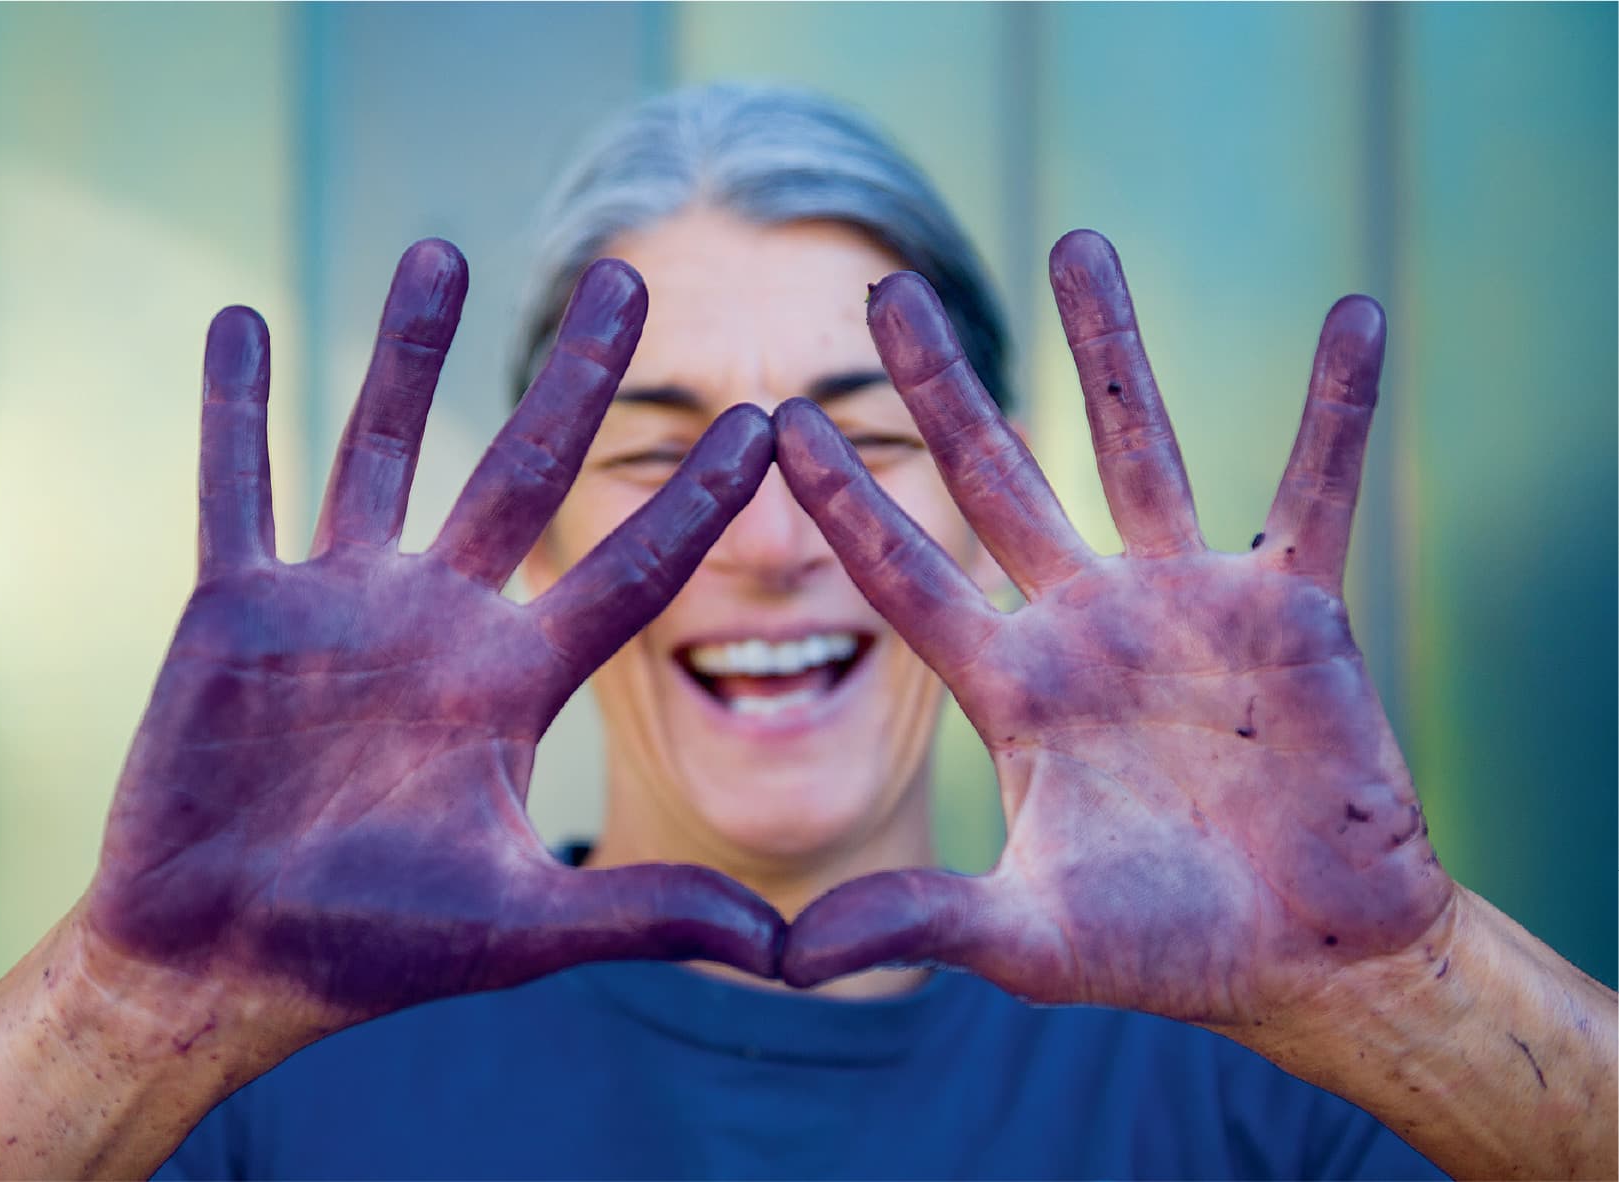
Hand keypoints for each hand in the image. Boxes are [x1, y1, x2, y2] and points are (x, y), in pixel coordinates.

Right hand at [83, 240, 781, 1035]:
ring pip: (382, 450)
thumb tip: (794, 954)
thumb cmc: (372, 952)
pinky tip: (243, 320)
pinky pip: (237, 487)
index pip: (627, 569)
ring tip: (442, 248)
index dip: (695, 499)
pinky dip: (236, 410)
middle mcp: (437, 622)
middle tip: (628, 279)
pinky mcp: (233, 609)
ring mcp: (335, 605)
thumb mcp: (523, 928)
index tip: (765, 421)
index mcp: (512, 682)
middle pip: (521, 474)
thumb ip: (649, 916)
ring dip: (406, 354)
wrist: (223, 967)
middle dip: (575, 379)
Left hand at [775, 230, 1452, 1024]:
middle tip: (881, 292)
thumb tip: (780, 959)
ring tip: (1072, 238)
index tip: (775, 420)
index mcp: (1009, 684)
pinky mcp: (1292, 604)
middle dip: (936, 387)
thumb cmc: (1163, 948)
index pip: (904, 572)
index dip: (841, 500)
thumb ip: (915, 918)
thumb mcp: (1028, 936)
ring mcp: (1184, 600)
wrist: (1303, 958)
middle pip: (994, 477)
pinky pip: (1313, 487)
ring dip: (1108, 347)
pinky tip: (1355, 317)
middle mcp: (1083, 620)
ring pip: (1136, 448)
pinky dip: (1336, 410)